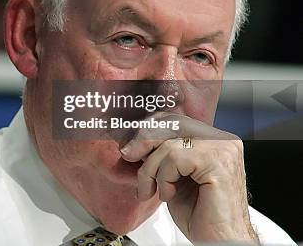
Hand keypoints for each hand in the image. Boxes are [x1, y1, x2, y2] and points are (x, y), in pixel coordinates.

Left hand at [119, 112, 258, 243]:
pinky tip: (169, 194)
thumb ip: (161, 156)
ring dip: (151, 170)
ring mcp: (223, 149)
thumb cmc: (201, 215)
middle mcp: (222, 140)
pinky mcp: (218, 162)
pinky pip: (175, 158)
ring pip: (168, 144)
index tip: (131, 148)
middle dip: (143, 142)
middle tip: (129, 157)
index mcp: (213, 140)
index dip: (148, 130)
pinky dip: (164, 178)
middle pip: (171, 124)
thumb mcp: (173, 177)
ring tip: (154, 190)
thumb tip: (133, 144)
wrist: (221, 241)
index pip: (174, 120)